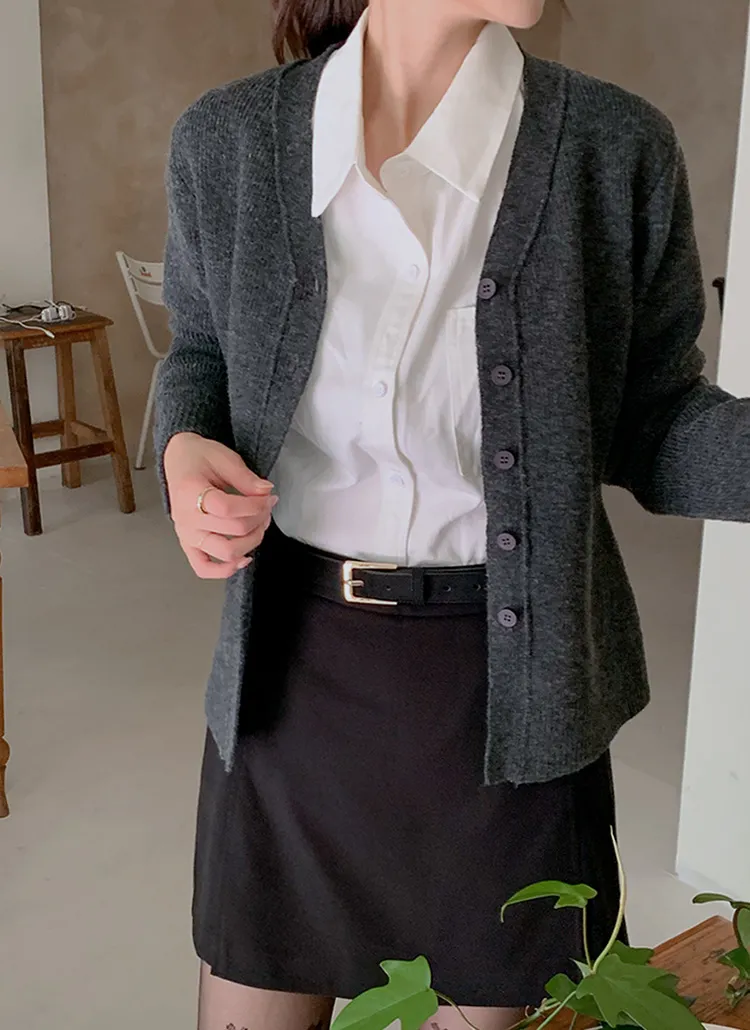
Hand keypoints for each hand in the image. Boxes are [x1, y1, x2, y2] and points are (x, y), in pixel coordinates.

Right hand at [163, 432, 277, 579]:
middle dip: (259, 519)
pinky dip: (225, 569)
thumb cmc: (199, 458)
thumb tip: (266, 492)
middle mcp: (186, 518)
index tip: (268, 497)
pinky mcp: (189, 545)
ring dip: (251, 542)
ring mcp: (186, 535)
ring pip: (226, 552)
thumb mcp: (224, 458)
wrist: (178, 460)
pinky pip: (204, 568)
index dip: (255, 506)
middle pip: (233, 531)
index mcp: (190, 492)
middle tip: (267, 505)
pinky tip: (244, 557)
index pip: (229, 509)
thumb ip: (246, 478)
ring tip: (259, 525)